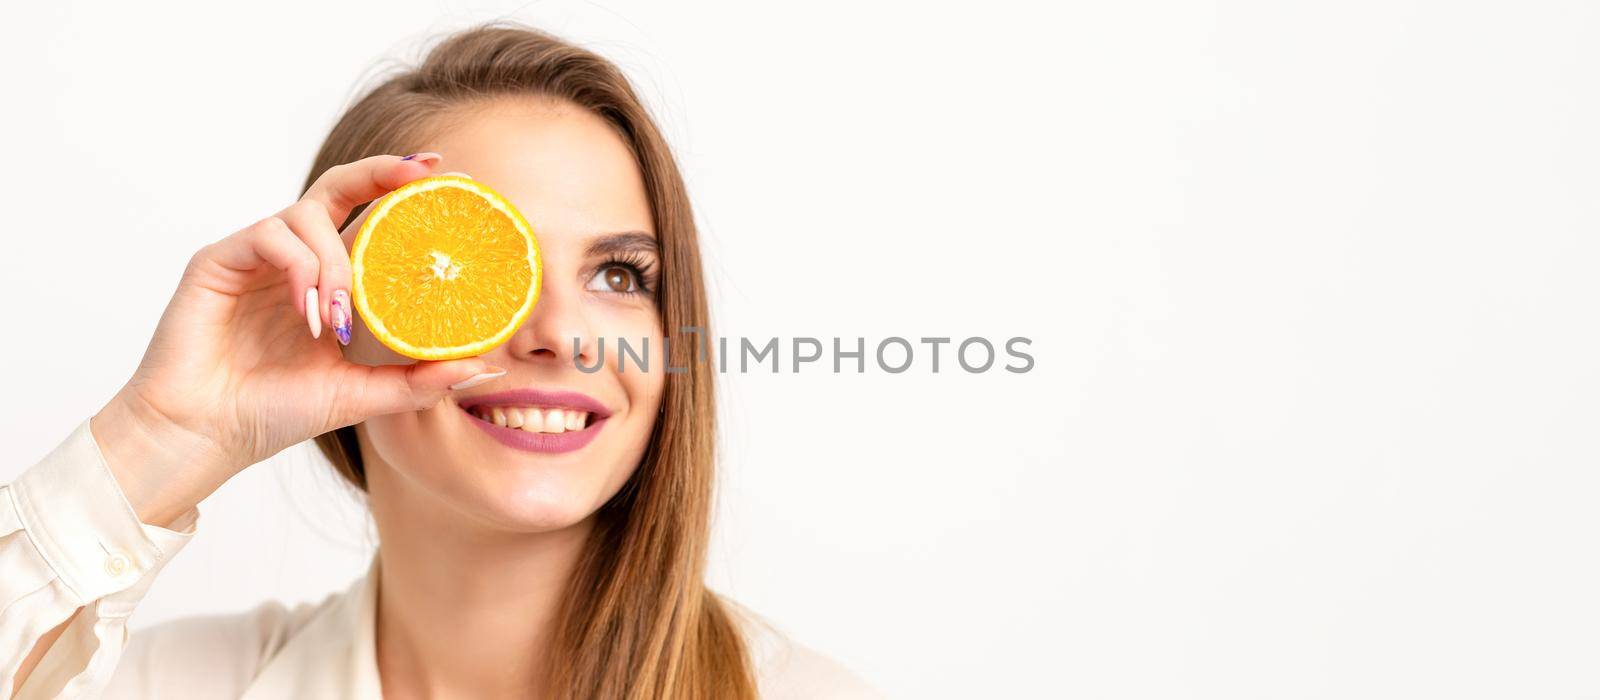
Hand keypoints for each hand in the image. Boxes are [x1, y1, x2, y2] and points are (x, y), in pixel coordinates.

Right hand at [91, 154, 501, 526]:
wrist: (207, 435)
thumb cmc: (275, 411)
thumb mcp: (363, 395)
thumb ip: (418, 381)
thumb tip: (484, 370)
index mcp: (330, 279)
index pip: (372, 218)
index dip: (407, 193)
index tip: (454, 177)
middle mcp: (295, 257)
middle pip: (340, 187)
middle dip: (382, 172)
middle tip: (422, 173)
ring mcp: (257, 256)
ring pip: (307, 214)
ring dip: (335, 262)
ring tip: (339, 315)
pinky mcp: (219, 260)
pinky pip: (270, 236)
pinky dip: (299, 268)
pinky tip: (307, 312)